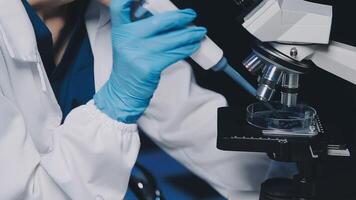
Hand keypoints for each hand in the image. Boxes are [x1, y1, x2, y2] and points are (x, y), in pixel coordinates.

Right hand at [94, 0, 206, 122]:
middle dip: (180, 17)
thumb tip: (170, 17)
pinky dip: (187, 48)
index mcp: (120, 30)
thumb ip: (141, 28)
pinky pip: (175, 54)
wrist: (124, 91)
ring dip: (190, 34)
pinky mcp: (150, 66)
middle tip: (190, 15)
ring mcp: (138, 53)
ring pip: (172, 39)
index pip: (119, 6)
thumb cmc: (130, 65)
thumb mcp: (128, 43)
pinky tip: (193, 45)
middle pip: (159, 21)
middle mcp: (127, 39)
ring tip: (199, 32)